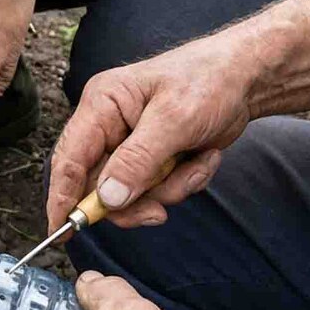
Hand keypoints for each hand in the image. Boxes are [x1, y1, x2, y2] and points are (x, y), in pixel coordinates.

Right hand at [48, 35, 252, 233]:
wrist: (249, 77)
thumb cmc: (209, 81)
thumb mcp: (174, 120)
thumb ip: (138, 161)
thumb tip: (107, 199)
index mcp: (101, 106)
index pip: (68, 159)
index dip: (61, 198)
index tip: (61, 232)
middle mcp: (108, 126)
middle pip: (98, 185)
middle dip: (133, 201)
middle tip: (159, 213)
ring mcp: (129, 144)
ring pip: (130, 193)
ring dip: (169, 189)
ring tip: (199, 164)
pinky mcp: (151, 158)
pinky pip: (155, 189)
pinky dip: (183, 182)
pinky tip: (202, 158)